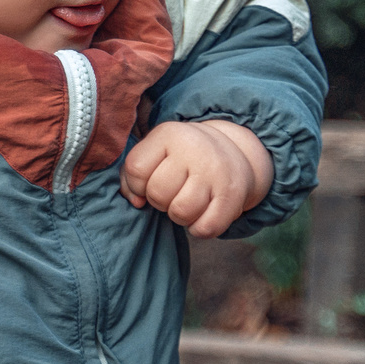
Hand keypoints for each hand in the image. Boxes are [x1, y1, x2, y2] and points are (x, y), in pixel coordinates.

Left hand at [120, 120, 273, 237]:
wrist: (232, 151)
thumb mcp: (155, 154)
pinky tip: (203, 214)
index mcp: (169, 134)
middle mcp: (194, 148)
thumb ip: (131, 177)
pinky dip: (199, 228)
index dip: (138, 184)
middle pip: (157, 193)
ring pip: (180, 212)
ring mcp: (215, 171)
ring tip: (187, 202)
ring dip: (179, 216)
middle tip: (174, 191)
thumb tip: (136, 202)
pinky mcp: (233, 194)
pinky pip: (205, 228)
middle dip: (160, 201)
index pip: (136, 169)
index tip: (151, 180)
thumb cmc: (181, 158)